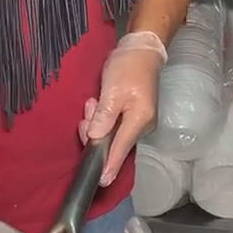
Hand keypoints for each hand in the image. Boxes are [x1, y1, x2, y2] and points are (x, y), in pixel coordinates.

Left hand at [78, 31, 168, 186]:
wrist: (142, 50)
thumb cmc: (128, 67)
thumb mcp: (113, 90)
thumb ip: (104, 116)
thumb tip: (97, 139)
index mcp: (139, 120)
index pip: (121, 149)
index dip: (109, 165)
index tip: (101, 182)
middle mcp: (141, 126)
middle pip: (113, 142)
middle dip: (94, 131)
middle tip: (90, 106)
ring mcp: (138, 122)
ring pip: (110, 133)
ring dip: (97, 121)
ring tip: (94, 100)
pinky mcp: (133, 116)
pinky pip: (113, 126)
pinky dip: (102, 118)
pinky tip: (98, 103)